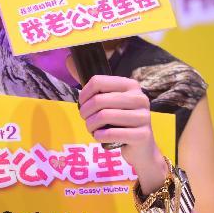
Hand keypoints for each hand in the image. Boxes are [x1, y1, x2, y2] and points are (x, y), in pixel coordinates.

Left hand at [77, 75, 167, 191]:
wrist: (142, 148)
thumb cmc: (122, 123)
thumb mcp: (114, 103)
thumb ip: (98, 91)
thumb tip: (69, 64)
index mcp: (131, 86)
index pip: (98, 81)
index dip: (84, 94)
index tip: (82, 104)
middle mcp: (139, 98)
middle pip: (99, 100)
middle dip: (85, 112)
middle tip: (86, 120)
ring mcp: (143, 116)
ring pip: (103, 116)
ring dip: (91, 125)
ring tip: (92, 129)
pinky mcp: (142, 135)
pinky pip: (111, 134)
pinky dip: (99, 136)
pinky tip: (100, 137)